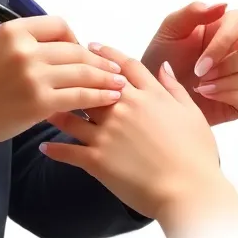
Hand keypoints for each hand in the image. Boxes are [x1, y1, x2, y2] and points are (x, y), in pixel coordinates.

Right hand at [0, 17, 125, 152]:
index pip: (59, 25)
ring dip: (105, 77)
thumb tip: (57, 40)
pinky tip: (109, 98)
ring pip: (82, 72)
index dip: (74, 38)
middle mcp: (26, 50)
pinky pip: (78, 96)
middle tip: (114, 68)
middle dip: (98, 61)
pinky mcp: (40, 103)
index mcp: (14, 31)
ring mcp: (34, 77)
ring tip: (119, 82)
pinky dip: (97, 97)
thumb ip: (22, 37)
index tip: (79, 50)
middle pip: (75, 50)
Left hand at [40, 45, 237, 225]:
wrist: (189, 191)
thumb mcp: (191, 113)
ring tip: (41, 102)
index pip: (122, 67)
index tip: (91, 47)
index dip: (105, 55)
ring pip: (72, 114)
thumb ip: (173, 87)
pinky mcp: (97, 160)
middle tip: (58, 68)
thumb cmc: (196, 155)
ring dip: (55, 108)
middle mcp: (123, 108)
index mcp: (148, 95)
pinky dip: (54, 150)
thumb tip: (163, 66)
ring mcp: (107, 133)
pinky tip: (43, 147)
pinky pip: (68, 151)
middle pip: (90, 84)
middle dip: (72, 75)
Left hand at [141, 2, 237, 125]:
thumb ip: (192, 13)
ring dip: (232, 80)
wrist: (154, 89)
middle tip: (204, 72)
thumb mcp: (171, 30)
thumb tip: (223, 5)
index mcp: (232, 29)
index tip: (201, 59)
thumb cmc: (163, 55)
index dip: (230, 40)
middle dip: (237, 61)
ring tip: (202, 85)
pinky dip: (227, 97)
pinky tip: (205, 94)